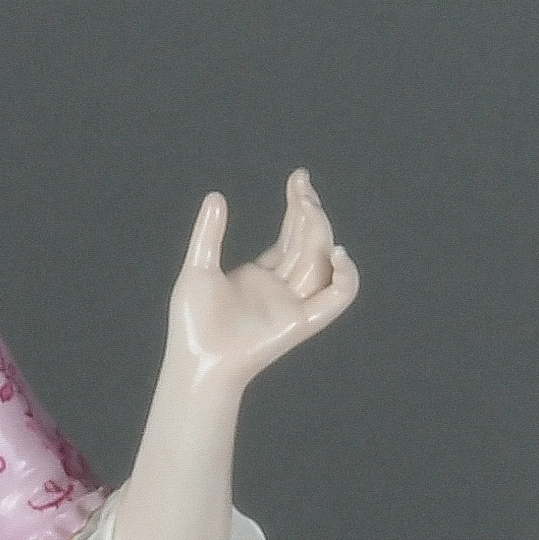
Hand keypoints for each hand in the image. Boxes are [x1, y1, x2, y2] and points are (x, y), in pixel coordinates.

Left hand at [160, 169, 359, 405]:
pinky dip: (346, 279)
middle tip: (302, 186)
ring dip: (321, 233)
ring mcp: (294, 305)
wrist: (197, 360)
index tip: (299, 179)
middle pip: (308, 243)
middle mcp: (282, 289)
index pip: (291, 235)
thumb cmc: (193, 323)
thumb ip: (209, 233)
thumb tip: (216, 197)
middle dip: (310, 212)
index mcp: (261, 275)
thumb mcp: (198, 267)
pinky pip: (336, 300)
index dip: (298, 207)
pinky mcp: (302, 323)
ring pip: (321, 263)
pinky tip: (338, 253)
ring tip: (309, 207)